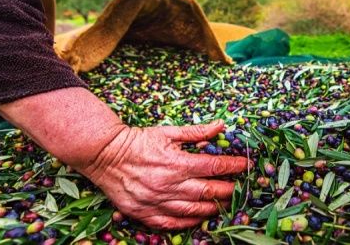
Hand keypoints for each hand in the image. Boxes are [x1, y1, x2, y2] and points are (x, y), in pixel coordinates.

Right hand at [79, 120, 247, 229]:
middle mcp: (168, 185)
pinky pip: (173, 223)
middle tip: (239, 187)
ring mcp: (157, 202)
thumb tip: (221, 126)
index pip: (214, 167)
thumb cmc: (138, 141)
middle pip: (208, 192)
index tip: (245, 165)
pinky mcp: (145, 213)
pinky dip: (190, 222)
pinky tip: (200, 217)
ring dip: (213, 208)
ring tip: (224, 203)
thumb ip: (196, 132)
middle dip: (228, 190)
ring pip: (194, 211)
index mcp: (176, 163)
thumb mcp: (167, 131)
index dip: (233, 166)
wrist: (104, 155)